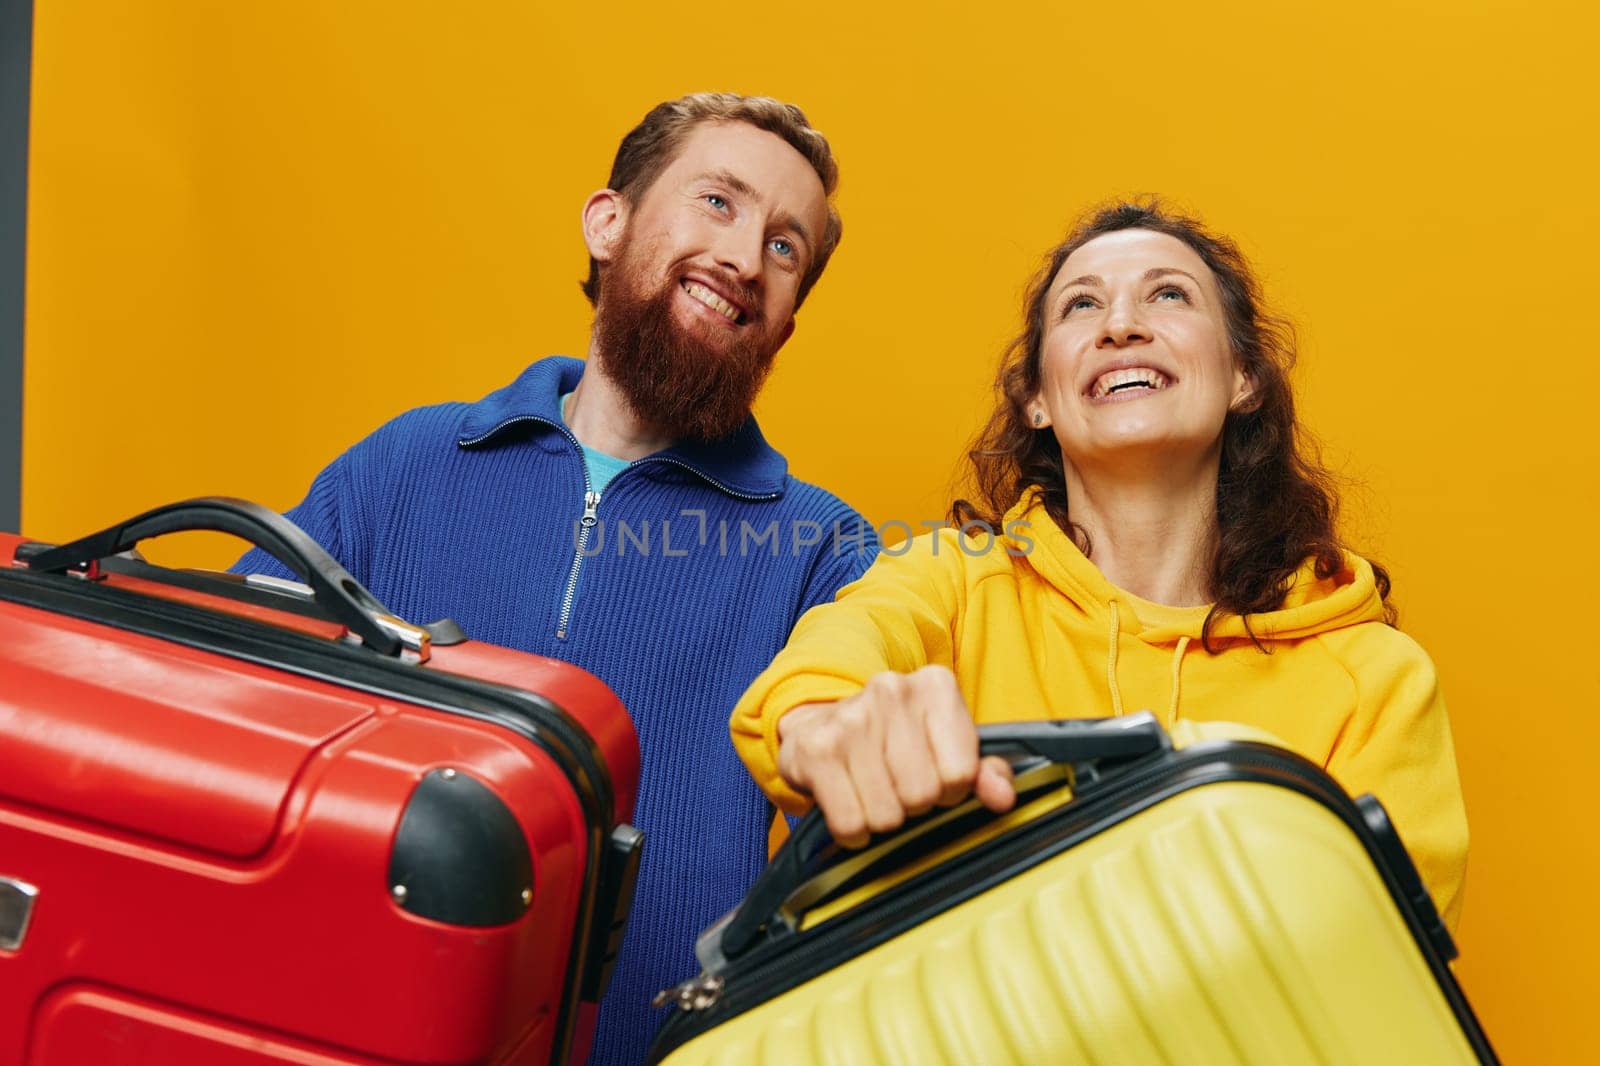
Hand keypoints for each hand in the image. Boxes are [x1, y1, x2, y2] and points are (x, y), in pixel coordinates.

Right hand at [775, 665, 1015, 847]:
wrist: (816, 724)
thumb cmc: (890, 739)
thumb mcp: (945, 744)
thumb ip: (983, 771)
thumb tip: (1003, 797)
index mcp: (935, 686)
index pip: (962, 773)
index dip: (950, 789)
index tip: (931, 775)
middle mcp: (892, 691)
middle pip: (923, 794)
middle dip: (913, 804)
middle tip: (897, 785)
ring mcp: (851, 718)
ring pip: (887, 814)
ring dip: (881, 818)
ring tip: (872, 791)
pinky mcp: (817, 749)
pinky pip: (851, 823)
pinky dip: (852, 829)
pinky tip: (850, 802)